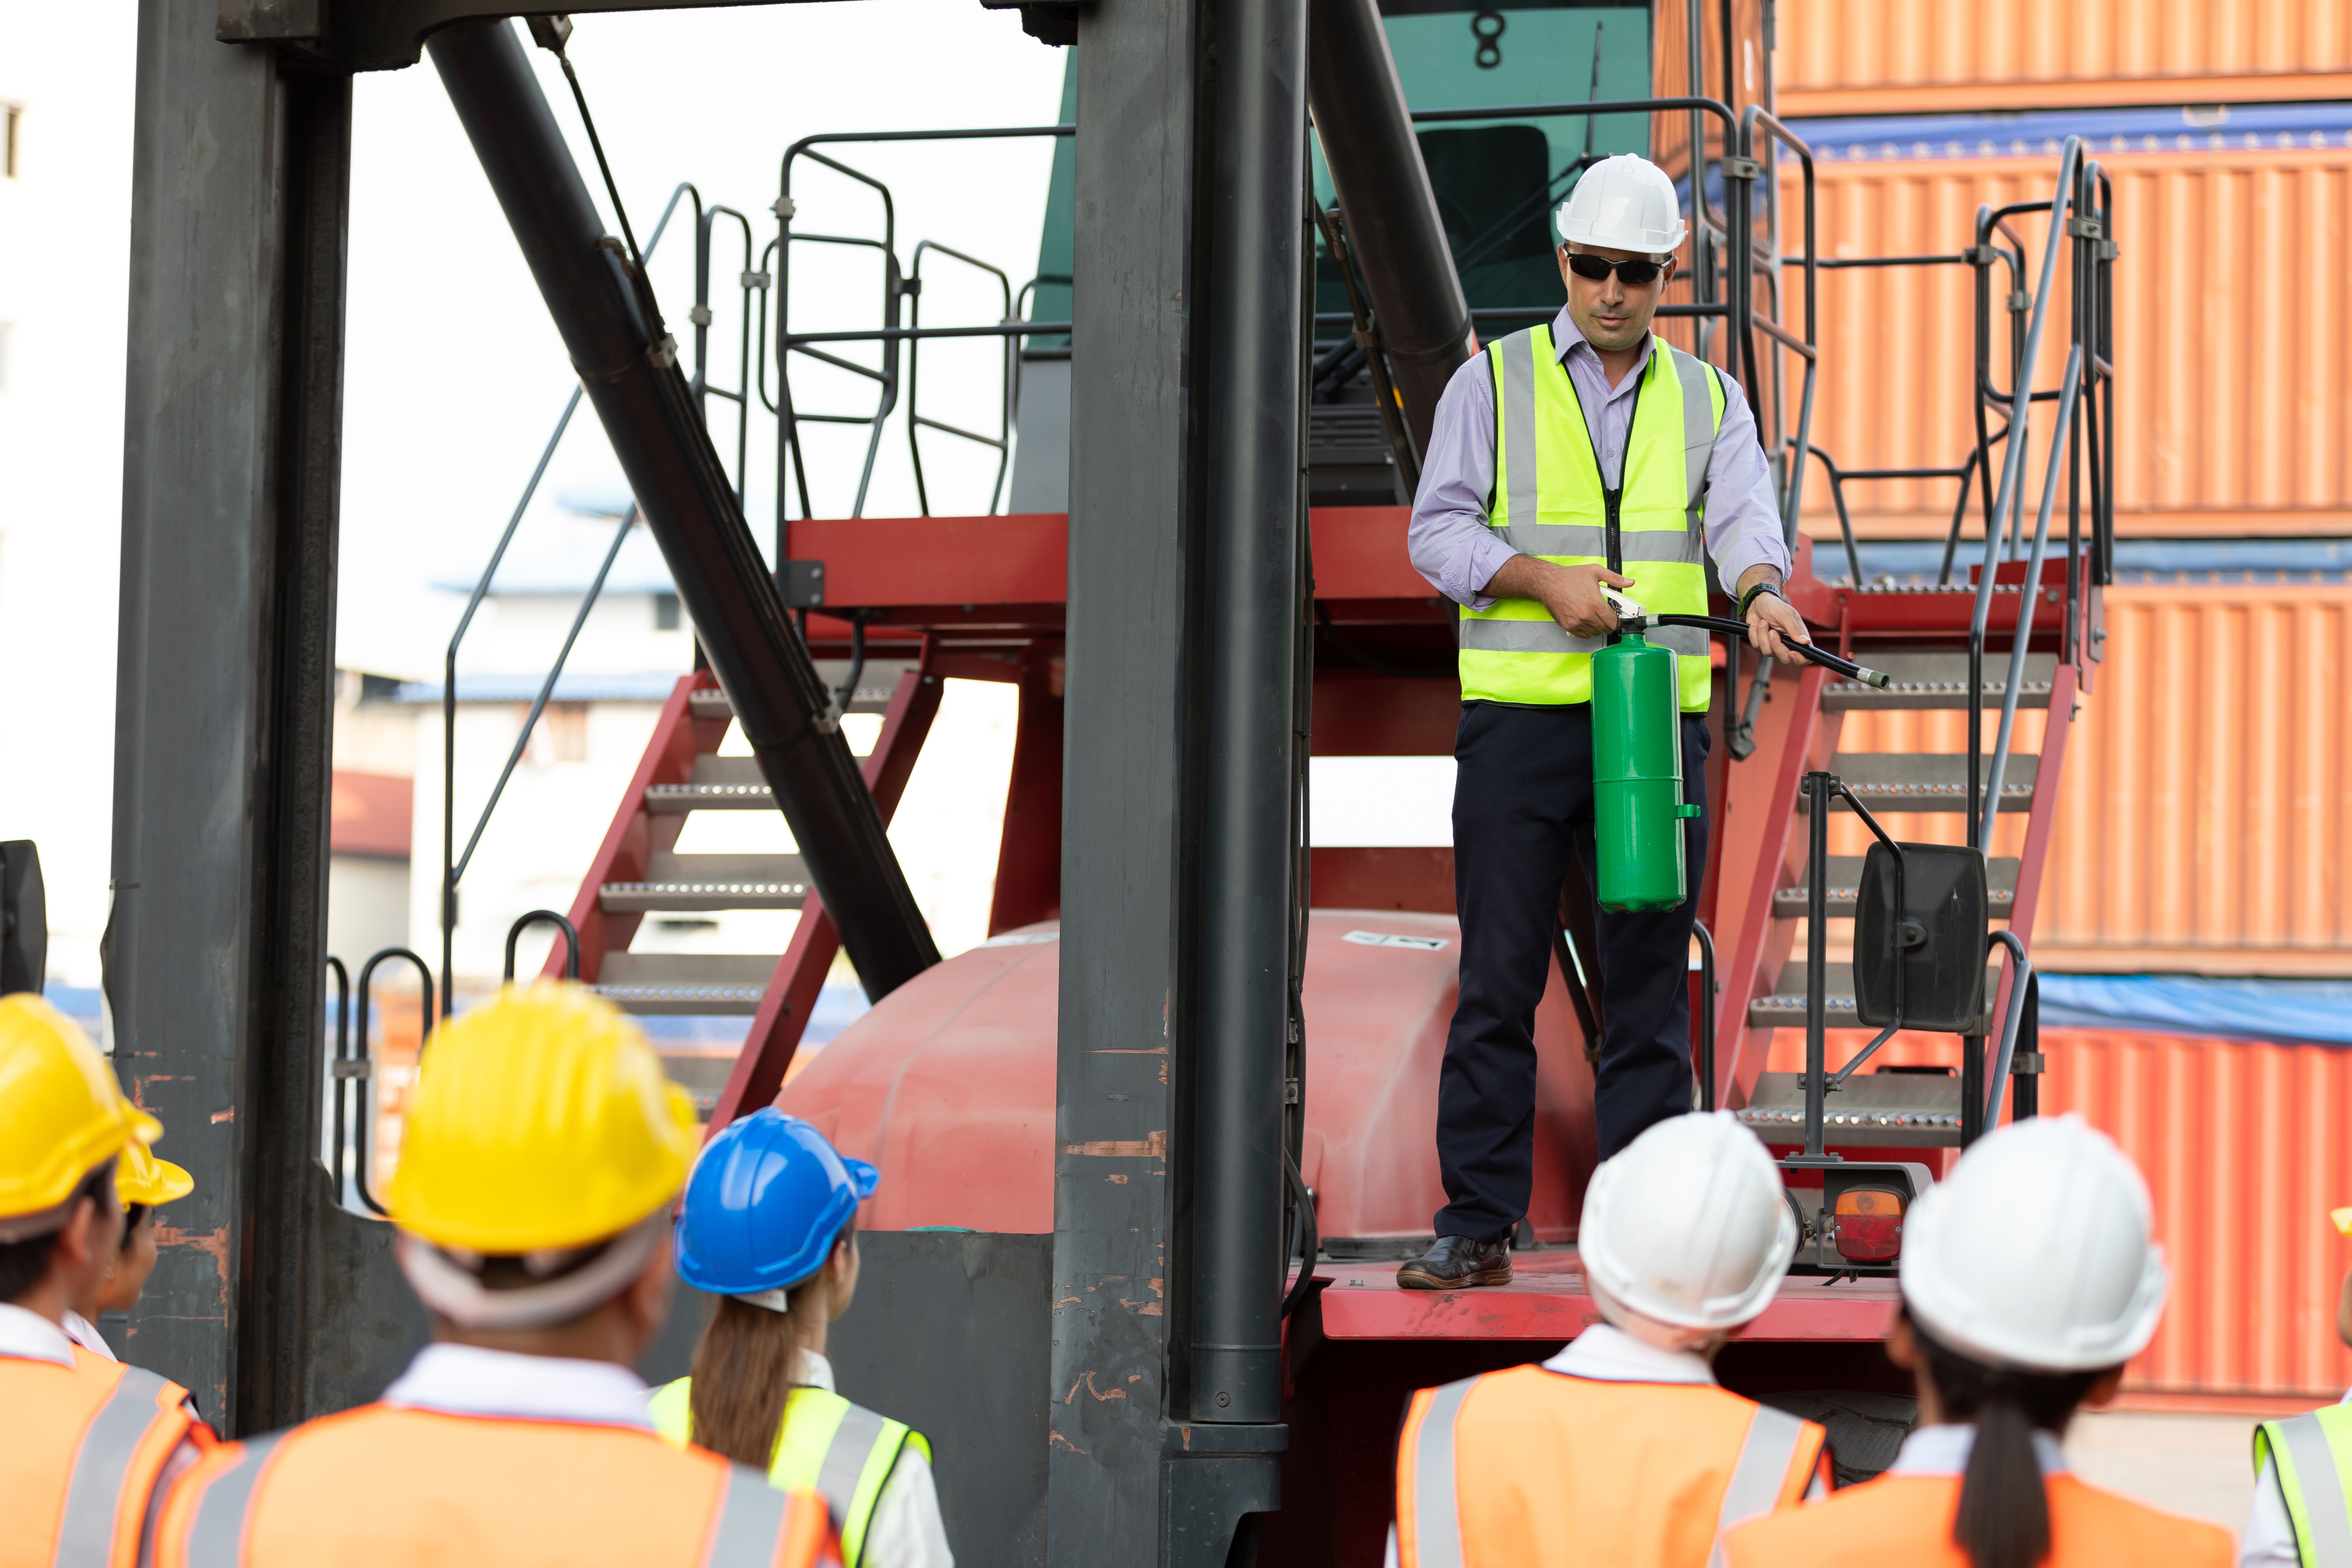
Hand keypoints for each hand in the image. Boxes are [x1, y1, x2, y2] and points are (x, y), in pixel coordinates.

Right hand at [1486, 557, 1631, 638]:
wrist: (1548, 583)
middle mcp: (1586, 615)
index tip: (1618, 617)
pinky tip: (1587, 620)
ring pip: (1595, 633)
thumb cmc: (1570, 577)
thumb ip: (1614, 578)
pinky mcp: (1568, 627)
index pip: (1614, 621)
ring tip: (1596, 616)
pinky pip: (1584, 635)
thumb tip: (1630, 582)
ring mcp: (1577, 623)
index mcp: (1595, 603)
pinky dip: (1588, 630)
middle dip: (1610, 623)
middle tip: (1607, 616)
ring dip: (1598, 627)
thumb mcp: (1595, 571)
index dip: (1619, 620)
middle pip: (1606, 629)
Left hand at [1745, 588, 1811, 665]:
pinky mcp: (1761, 644)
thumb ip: (1794, 629)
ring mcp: (1773, 645)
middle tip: (1772, 632)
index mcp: (1798, 637)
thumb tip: (1806, 642)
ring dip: (1762, 635)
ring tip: (1763, 622)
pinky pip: (1756, 646)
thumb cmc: (1774, 606)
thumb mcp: (1785, 615)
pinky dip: (1754, 634)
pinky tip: (1756, 624)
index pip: (1805, 656)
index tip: (1791, 653)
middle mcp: (1787, 643)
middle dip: (1776, 646)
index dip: (1800, 659)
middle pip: (1785, 659)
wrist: (1757, 602)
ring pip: (1768, 652)